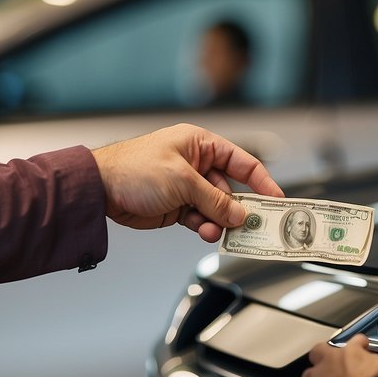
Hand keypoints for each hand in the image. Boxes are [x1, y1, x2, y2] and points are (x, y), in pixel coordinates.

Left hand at [91, 123, 283, 242]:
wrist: (100, 189)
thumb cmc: (134, 168)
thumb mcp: (182, 180)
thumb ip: (214, 198)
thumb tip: (238, 214)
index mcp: (201, 145)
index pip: (242, 161)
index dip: (261, 181)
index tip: (276, 200)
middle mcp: (196, 164)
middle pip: (230, 189)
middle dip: (238, 208)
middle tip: (251, 225)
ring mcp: (186, 187)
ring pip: (216, 207)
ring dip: (219, 220)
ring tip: (218, 230)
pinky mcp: (176, 207)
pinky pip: (200, 218)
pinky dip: (204, 226)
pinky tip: (204, 231)